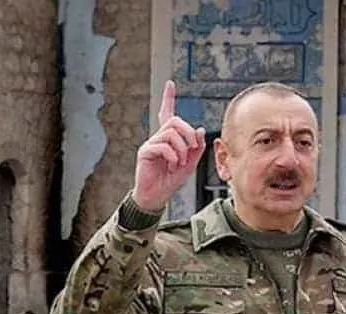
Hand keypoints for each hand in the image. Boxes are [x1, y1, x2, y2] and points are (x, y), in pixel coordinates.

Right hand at [132, 80, 206, 211]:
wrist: (157, 196)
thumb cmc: (170, 181)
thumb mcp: (190, 165)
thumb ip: (197, 148)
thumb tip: (200, 129)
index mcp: (169, 139)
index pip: (167, 114)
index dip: (168, 98)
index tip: (170, 84)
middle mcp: (159, 138)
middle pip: (175, 121)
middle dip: (188, 133)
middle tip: (193, 147)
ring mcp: (151, 144)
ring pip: (171, 133)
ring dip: (182, 148)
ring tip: (180, 162)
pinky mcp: (145, 152)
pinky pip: (162, 145)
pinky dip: (172, 155)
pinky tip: (172, 164)